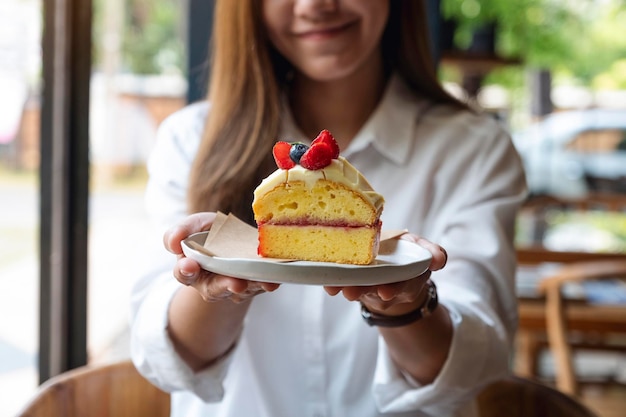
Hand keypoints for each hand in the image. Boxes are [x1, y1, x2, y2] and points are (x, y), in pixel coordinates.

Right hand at [164, 212, 279, 302]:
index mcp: (191, 268)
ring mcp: (233, 285)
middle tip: (235, 284)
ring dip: (251, 287)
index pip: (184, 272)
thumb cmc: (209, 233)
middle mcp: (210, 283)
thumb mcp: (195, 225)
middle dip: (225, 286)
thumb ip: (181, 231)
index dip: (185, 270)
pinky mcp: (252, 285)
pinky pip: (259, 287)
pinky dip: (266, 284)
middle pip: (214, 289)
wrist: (234, 238)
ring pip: (240, 291)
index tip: (190, 265)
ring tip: (261, 282)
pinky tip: (273, 281)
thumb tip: (173, 242)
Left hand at [324, 233, 446, 314]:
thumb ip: (433, 253)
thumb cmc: (407, 253)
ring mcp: (371, 286)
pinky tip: (327, 284)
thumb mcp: (423, 250)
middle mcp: (390, 286)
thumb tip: (439, 260)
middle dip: (364, 291)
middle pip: (377, 292)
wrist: (392, 266)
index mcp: (409, 276)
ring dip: (346, 288)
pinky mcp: (354, 282)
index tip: (385, 292)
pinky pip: (344, 284)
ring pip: (359, 289)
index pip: (405, 285)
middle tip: (351, 292)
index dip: (395, 289)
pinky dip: (335, 284)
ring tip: (337, 287)